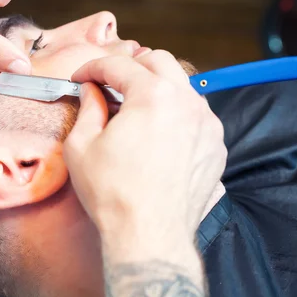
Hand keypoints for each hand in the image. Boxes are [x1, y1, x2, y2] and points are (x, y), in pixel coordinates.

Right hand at [63, 51, 226, 247]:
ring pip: (182, 85)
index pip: (119, 65)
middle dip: (131, 66)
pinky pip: (196, 114)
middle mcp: (186, 102)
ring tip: (136, 106)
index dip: (94, 67)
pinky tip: (159, 132)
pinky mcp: (215, 145)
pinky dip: (176, 112)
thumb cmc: (114, 194)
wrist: (150, 236)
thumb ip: (88, 108)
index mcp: (152, 96)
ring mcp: (207, 123)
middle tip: (110, 81)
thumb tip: (91, 91)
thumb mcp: (81, 147)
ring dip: (157, 86)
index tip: (83, 77)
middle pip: (159, 61)